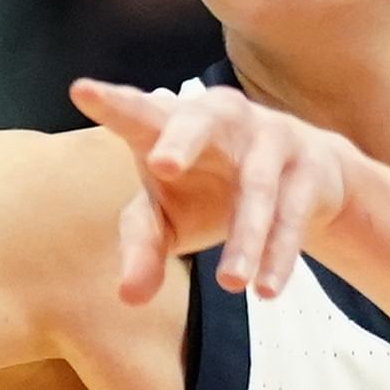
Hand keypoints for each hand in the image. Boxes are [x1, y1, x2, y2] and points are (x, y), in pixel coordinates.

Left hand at [71, 78, 359, 303]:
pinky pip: (293, 214)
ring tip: (229, 284)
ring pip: (256, 186)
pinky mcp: (308, 169)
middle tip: (161, 166)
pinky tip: (266, 290)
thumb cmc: (213, 190)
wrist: (306, 180)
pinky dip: (279, 253)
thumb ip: (144, 247)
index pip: (139, 114)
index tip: (81, 92)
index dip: (113, 103)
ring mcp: (270, 138)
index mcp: (173, 123)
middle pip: (199, 122)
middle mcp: (221, 118)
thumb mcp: (171, 218)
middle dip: (181, 140)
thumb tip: (128, 297)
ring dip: (244, 235)